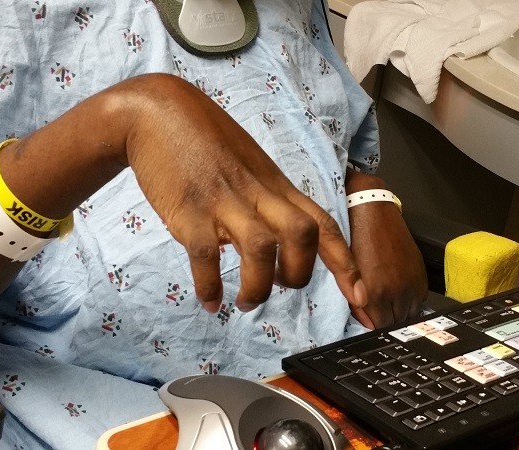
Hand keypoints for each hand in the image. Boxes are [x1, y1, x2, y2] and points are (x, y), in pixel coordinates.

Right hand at [120, 75, 365, 312]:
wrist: (157, 111)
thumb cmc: (206, 141)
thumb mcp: (251, 166)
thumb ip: (268, 199)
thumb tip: (279, 240)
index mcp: (276, 185)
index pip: (322, 223)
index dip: (345, 262)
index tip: (360, 296)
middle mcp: (258, 193)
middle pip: (302, 235)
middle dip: (300, 273)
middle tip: (280, 286)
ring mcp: (224, 201)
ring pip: (260, 249)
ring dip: (258, 287)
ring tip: (246, 302)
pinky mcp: (189, 210)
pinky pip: (205, 256)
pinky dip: (209, 287)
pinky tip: (209, 302)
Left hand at [346, 171, 426, 328]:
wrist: (371, 211)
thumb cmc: (354, 238)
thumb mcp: (347, 273)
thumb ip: (355, 302)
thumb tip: (364, 321)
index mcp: (377, 292)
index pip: (379, 328)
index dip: (372, 326)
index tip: (368, 321)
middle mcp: (398, 291)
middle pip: (395, 323)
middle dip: (385, 319)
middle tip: (376, 311)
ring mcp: (412, 284)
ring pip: (409, 314)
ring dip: (398, 312)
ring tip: (386, 301)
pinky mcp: (421, 275)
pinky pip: (418, 300)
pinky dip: (409, 300)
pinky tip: (398, 291)